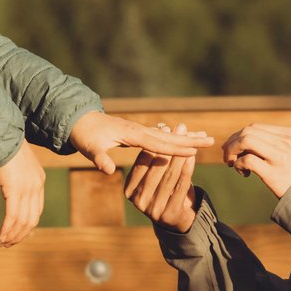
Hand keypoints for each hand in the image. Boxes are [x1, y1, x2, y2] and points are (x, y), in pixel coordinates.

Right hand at [0, 141, 44, 246]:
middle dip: (20, 235)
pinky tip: (0, 237)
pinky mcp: (16, 188)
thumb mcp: (14, 164)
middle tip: (7, 244)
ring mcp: (28, 187)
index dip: (27, 226)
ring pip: (23, 221)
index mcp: (38, 179)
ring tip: (2, 244)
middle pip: (32, 219)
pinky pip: (13, 216)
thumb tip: (5, 185)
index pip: (36, 210)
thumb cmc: (2, 146)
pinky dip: (8, 230)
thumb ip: (14, 176)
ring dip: (12, 236)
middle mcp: (36, 185)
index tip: (16, 235)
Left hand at [67, 111, 212, 174]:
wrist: (80, 120)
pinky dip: (176, 137)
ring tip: (205, 136)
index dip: (176, 149)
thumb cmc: (85, 136)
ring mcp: (141, 130)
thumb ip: (100, 159)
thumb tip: (107, 170)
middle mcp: (140, 130)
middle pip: (170, 136)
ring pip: (169, 134)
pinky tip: (185, 138)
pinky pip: (163, 135)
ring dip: (187, 137)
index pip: (158, 144)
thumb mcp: (90, 149)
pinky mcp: (140, 132)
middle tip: (211, 139)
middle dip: (190, 139)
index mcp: (132, 135)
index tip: (194, 151)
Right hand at [122, 123, 199, 231]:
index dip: (154, 143)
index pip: (142, 162)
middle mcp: (138, 201)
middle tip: (180, 129)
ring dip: (180, 156)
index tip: (165, 128)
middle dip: (170, 146)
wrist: (176, 219)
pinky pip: (180, 186)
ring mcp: (153, 209)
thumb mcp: (155, 174)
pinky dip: (187, 170)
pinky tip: (192, 157)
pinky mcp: (170, 214)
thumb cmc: (164, 190)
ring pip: (169, 176)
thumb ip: (156, 155)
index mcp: (129, 189)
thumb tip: (166, 127)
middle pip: (156, 168)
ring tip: (189, 140)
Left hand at [224, 123, 290, 198]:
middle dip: (232, 142)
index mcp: (290, 134)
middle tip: (228, 156)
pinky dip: (238, 165)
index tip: (233, 147)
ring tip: (231, 163)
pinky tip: (243, 174)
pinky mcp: (273, 172)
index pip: (256, 127)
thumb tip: (247, 142)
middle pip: (248, 131)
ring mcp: (279, 156)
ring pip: (245, 141)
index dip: (239, 135)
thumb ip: (277, 144)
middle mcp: (285, 141)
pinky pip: (247, 160)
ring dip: (232, 151)